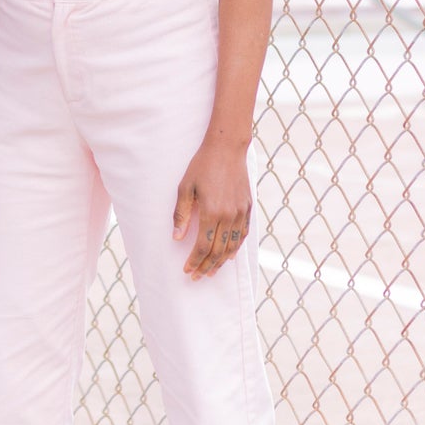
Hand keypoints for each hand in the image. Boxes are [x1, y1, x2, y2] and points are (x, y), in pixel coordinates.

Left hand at [172, 137, 250, 277]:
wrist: (227, 148)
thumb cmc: (202, 166)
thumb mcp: (185, 187)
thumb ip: (181, 215)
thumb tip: (176, 238)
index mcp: (212, 212)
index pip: (203, 246)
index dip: (194, 261)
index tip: (187, 270)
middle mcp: (229, 216)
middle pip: (218, 251)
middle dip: (206, 267)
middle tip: (196, 277)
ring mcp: (241, 212)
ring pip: (233, 246)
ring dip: (221, 262)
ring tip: (211, 271)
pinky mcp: (248, 208)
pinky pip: (243, 234)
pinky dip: (235, 248)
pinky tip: (228, 255)